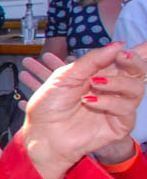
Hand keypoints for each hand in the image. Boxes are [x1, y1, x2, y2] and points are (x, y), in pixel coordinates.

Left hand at [15, 42, 146, 178]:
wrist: (40, 133)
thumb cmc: (49, 106)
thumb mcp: (65, 76)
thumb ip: (92, 60)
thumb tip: (118, 45)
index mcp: (100, 74)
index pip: (125, 60)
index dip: (133, 52)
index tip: (129, 45)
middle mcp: (112, 89)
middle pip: (138, 72)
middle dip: (134, 61)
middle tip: (121, 56)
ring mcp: (116, 107)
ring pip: (136, 89)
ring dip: (117, 82)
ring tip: (94, 83)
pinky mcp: (118, 124)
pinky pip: (126, 109)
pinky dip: (108, 102)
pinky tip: (89, 101)